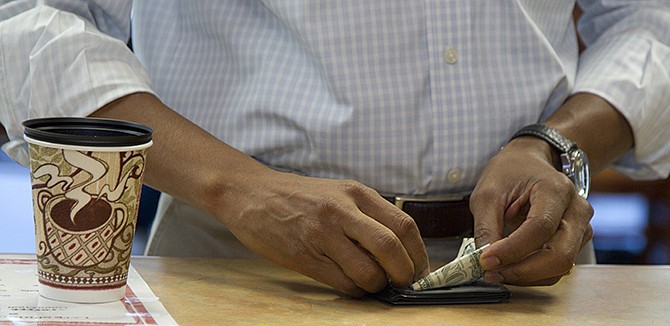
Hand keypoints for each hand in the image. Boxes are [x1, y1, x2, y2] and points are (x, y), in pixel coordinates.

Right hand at [216, 168, 429, 296]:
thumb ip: (368, 214)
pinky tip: (351, 284)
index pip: (404, 225)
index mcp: (356, 193)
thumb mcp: (339, 192)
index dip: (419, 253)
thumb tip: (401, 250)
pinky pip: (342, 283)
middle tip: (403, 283)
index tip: (419, 268)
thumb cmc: (300, 196)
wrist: (251, 194)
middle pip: (391, 249)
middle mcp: (342, 211)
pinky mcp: (303, 256)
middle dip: (405, 274)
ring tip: (372, 283)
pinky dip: (355, 291)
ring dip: (377, 286)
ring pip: (368, 272)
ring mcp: (321, 234)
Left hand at [470, 137, 592, 285]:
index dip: (512, 250)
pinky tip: (511, 267)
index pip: (539, 228)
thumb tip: (483, 261)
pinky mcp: (577, 241)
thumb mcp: (487, 194)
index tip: (485, 260)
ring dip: (526, 276)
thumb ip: (485, 228)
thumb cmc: (510, 173)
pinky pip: (558, 267)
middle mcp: (577, 209)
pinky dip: (533, 274)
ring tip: (496, 271)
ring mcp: (581, 226)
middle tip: (490, 272)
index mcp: (556, 189)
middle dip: (522, 271)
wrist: (529, 163)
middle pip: (559, 255)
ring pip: (561, 266)